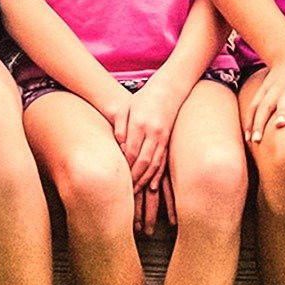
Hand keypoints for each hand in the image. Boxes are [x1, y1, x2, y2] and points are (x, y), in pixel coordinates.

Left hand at [112, 73, 179, 197]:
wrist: (167, 91)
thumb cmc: (141, 100)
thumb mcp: (126, 107)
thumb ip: (119, 125)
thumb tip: (118, 144)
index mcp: (139, 123)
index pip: (131, 150)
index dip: (125, 166)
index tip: (117, 177)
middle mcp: (152, 132)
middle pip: (143, 160)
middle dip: (134, 178)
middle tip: (125, 192)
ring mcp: (162, 137)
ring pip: (154, 163)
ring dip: (145, 180)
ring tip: (136, 192)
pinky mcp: (167, 141)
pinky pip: (163, 161)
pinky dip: (157, 175)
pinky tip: (152, 187)